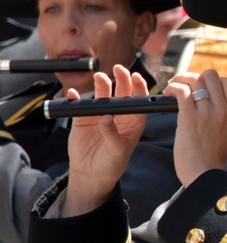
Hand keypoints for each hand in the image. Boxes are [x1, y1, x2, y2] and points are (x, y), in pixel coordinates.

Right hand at [61, 64, 147, 215]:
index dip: (139, 88)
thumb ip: (112, 134)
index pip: (138, 101)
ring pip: (102, 96)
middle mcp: (118, 115)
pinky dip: (76, 99)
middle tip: (118, 69)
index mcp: (133, 122)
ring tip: (99, 77)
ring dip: (101, 85)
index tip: (136, 77)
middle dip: (122, 79)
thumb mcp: (117, 151)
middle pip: (121, 93)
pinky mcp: (83, 119)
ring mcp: (100, 115)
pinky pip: (80, 106)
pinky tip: (73, 94)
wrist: (91, 173)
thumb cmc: (111, 163)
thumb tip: (106, 117)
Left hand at [167, 70, 226, 186]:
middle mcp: (223, 110)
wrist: (204, 173)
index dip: (216, 81)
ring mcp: (207, 113)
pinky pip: (182, 91)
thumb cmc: (211, 155)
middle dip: (196, 77)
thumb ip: (224, 113)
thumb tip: (211, 96)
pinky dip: (173, 87)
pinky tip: (168, 93)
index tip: (204, 88)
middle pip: (212, 76)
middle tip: (186, 86)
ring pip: (195, 80)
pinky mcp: (190, 118)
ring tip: (172, 87)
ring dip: (180, 79)